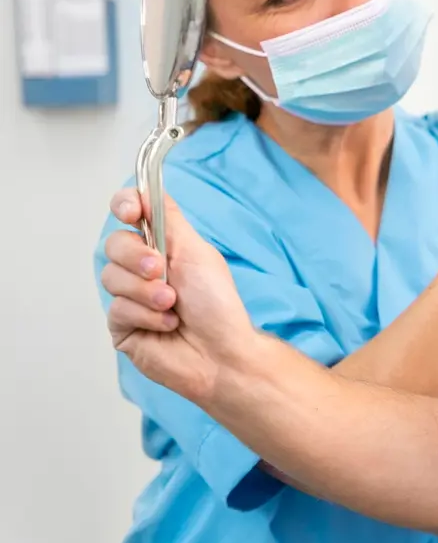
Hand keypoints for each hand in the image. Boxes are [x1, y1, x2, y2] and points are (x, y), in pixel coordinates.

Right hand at [100, 187, 257, 402]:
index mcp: (163, 246)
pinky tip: (167, 324)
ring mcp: (130, 297)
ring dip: (147, 291)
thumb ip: (169, 221)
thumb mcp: (197, 252)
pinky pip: (118, 308)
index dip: (124, 206)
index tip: (130, 211)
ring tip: (174, 304)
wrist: (220, 352)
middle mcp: (143, 268)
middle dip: (138, 257)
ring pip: (112, 277)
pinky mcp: (122, 325)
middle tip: (162, 271)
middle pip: (114, 244)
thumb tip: (148, 190)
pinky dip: (146, 314)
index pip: (129, 213)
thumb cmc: (217, 305)